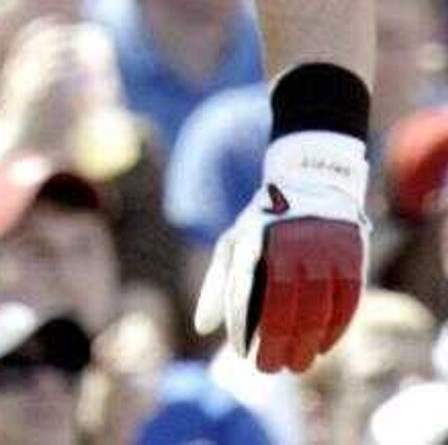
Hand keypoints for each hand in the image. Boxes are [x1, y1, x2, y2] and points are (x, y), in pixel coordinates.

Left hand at [194, 132, 368, 371]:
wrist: (311, 183)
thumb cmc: (264, 225)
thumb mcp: (234, 244)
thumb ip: (219, 285)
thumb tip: (202, 328)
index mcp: (253, 242)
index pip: (245, 292)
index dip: (243, 327)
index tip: (242, 354)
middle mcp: (288, 247)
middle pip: (283, 307)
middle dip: (276, 344)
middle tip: (269, 369)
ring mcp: (323, 252)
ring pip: (316, 310)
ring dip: (306, 344)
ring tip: (296, 367)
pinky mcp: (350, 257)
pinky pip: (345, 303)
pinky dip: (334, 329)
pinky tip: (322, 348)